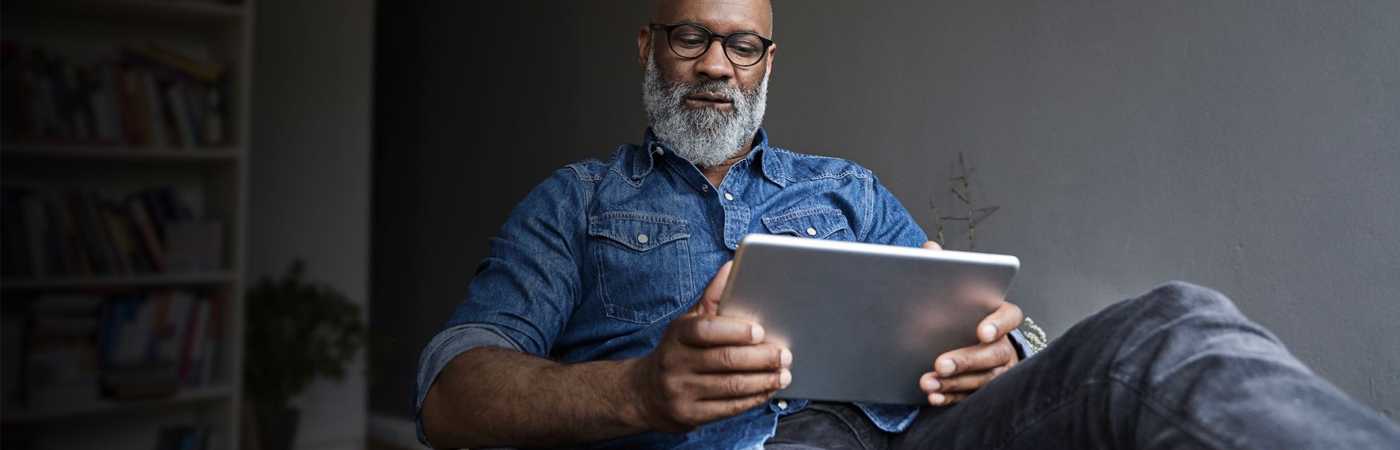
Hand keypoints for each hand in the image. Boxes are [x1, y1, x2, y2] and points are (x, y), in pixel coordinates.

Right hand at [628, 262, 793, 433]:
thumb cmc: (680, 351)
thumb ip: (713, 298)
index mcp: (677, 334)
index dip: (734, 330)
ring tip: (784, 374)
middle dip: (760, 358)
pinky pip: (728, 408)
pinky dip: (753, 399)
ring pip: (731, 386)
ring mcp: (680, 391)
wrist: (646, 393)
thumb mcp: (689, 323)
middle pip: (724, 360)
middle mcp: (675, 362)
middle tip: (784, 354)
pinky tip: (768, 390)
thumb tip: (732, 267)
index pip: (704, 330)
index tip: (759, 331)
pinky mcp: (689, 415)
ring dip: (763, 380)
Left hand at [916, 241, 1022, 405]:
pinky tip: (933, 396)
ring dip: (954, 383)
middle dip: (965, 360)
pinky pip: (971, 397)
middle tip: (940, 363)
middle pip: (992, 354)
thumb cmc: (963, 311)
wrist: (971, 340)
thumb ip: (947, 268)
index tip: (980, 330)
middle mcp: (1004, 345)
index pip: (1009, 317)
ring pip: (981, 380)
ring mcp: (998, 370)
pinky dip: (951, 398)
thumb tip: (928, 248)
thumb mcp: (957, 288)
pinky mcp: (984, 389)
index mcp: (999, 315)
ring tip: (928, 381)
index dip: (997, 324)